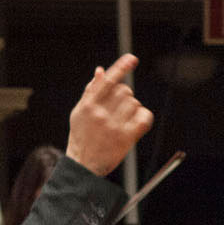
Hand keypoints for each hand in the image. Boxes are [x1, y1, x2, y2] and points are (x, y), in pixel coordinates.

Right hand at [65, 54, 153, 176]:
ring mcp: (114, 127)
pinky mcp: (126, 139)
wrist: (84, 165)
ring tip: (124, 118)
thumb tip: (100, 71)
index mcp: (88, 105)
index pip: (107, 81)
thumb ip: (91, 91)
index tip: (132, 58)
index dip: (121, 68)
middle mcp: (100, 114)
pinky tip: (137, 121)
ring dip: (133, 107)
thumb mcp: (80, 112)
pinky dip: (143, 116)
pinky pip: (143, 118)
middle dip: (125, 95)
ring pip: (134, 103)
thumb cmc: (81, 136)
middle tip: (119, 107)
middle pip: (124, 91)